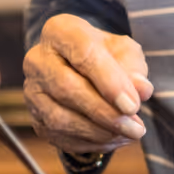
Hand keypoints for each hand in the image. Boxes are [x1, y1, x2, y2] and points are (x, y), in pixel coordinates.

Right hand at [21, 13, 150, 152]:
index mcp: (59, 31)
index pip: (82, 53)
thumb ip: (134, 68)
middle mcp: (37, 59)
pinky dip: (92, 142)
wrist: (82, 71)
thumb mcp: (125, 53)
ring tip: (130, 133)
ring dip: (100, 132)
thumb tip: (141, 89)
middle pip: (66, 88)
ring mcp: (32, 91)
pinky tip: (115, 138)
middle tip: (136, 127)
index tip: (133, 105)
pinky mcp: (35, 118)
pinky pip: (60, 136)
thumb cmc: (105, 57)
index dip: (109, 82)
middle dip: (105, 112)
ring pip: (60, 118)